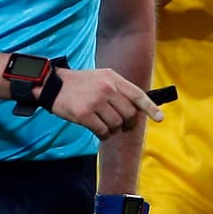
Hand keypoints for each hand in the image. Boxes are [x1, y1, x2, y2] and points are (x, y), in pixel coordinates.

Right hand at [45, 68, 164, 138]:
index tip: (160, 118)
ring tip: (103, 125)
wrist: (53, 85)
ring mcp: (96, 101)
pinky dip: (103, 135)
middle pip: (129, 114)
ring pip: (116, 125)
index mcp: (112, 78)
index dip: (150, 108)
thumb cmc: (79, 83)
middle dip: (127, 123)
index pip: (137, 94)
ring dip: (112, 129)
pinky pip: (103, 132)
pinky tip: (97, 130)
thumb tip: (137, 110)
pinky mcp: (84, 114)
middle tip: (120, 125)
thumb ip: (118, 89)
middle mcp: (106, 88)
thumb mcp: (101, 78)